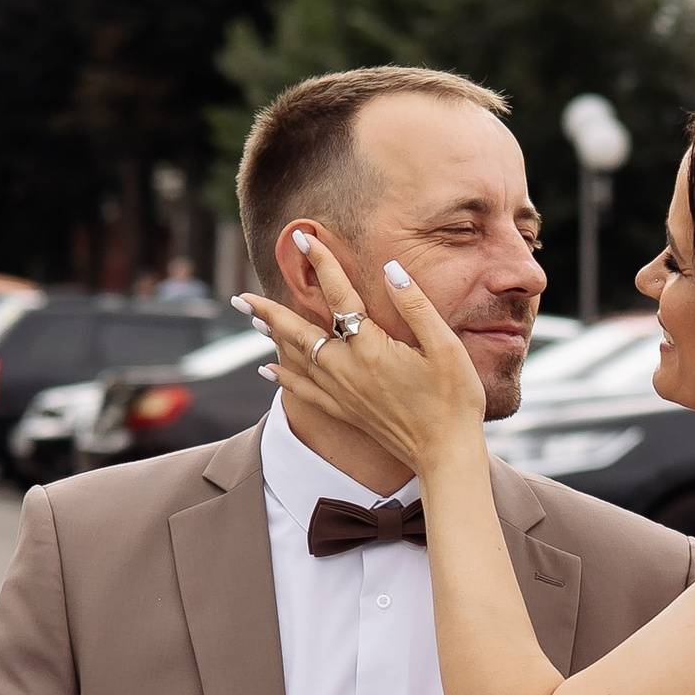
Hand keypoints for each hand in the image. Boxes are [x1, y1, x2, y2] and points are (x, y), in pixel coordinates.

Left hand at [239, 231, 486, 477]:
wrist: (446, 455)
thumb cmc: (454, 400)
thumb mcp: (445, 347)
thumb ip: (415, 305)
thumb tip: (390, 270)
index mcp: (372, 348)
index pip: (340, 296)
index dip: (323, 264)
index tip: (305, 239)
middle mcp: (348, 370)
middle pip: (299, 332)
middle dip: (269, 312)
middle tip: (241, 297)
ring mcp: (343, 393)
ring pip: (298, 359)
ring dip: (273, 338)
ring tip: (252, 321)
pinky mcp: (346, 412)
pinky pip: (305, 392)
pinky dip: (284, 379)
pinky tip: (268, 372)